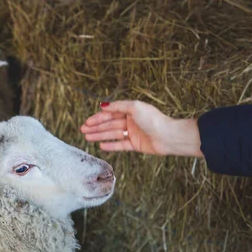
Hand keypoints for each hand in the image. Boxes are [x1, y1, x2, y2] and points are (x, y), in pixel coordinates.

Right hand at [80, 100, 202, 157]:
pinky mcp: (136, 145)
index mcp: (131, 111)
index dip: (98, 117)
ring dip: (100, 136)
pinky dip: (110, 145)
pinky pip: (120, 145)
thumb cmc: (153, 119)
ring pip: (113, 134)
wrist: (168, 136)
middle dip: (96, 127)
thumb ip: (118, 106)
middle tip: (83, 130)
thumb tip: (102, 105)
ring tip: (87, 137)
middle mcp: (131, 121)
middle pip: (110, 124)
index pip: (111, 113)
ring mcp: (133, 133)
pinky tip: (101, 145)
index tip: (87, 121)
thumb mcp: (134, 107)